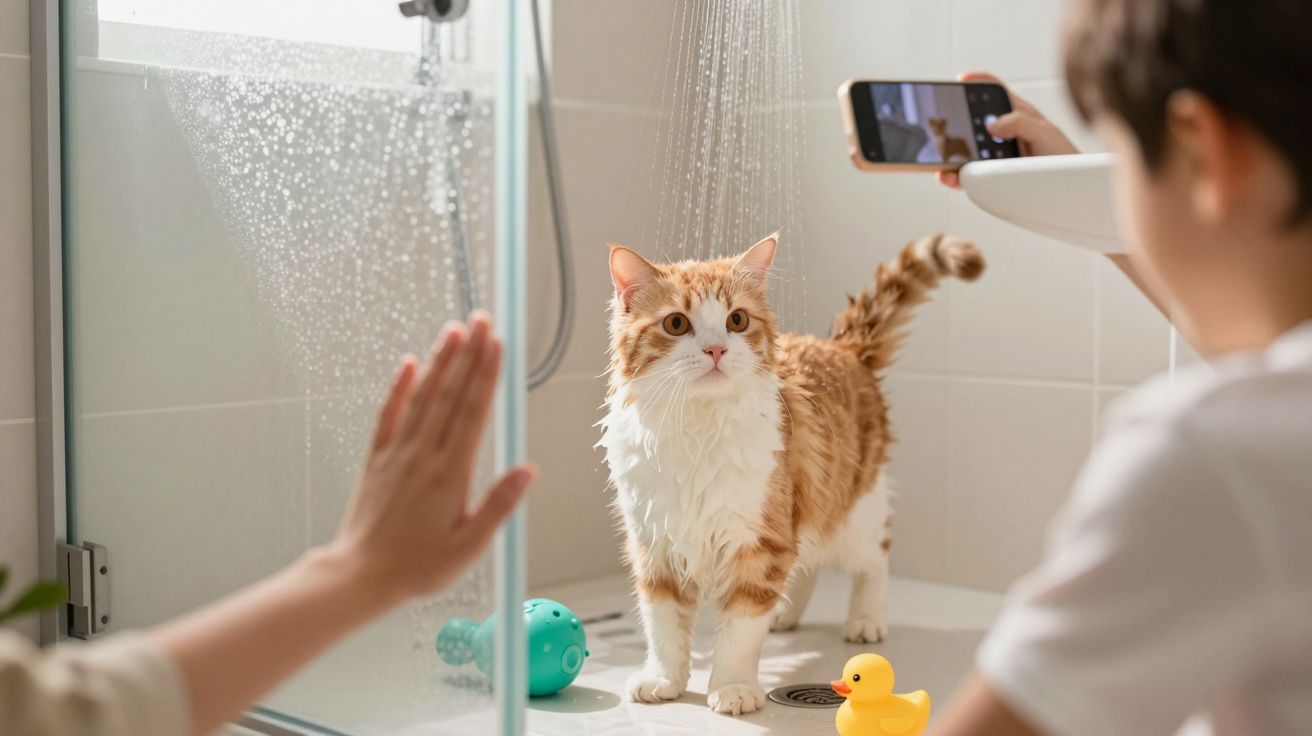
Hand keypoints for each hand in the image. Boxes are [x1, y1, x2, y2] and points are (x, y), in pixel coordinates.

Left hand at [330, 312, 534, 603]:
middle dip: (468, 354)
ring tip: (453, 329)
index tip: (497, 344)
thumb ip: (498, 505)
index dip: (486, 375)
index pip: (473, 413)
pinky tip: (408, 364)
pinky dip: (399, 388)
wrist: (359, 576)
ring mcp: (398, 454)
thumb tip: (528, 471)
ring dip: (439, 362)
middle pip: (451, 395)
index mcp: (450, 474)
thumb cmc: (417, 567)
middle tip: (481, 320)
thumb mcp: (469, 547)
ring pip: (422, 398)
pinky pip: (389, 416)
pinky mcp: (377, 460)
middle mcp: (424, 455)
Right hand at [937, 71, 1079, 188]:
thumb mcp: (1045, 132)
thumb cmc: (1063, 157)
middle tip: (942, 124)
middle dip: (955, 121)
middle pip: (973, 121)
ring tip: (941, 158)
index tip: (963, 79)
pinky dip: (954, 175)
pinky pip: (968, 174)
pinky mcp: (990, 176)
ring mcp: (995, 155)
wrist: (1070, 190)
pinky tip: (948, 176)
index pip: (995, 92)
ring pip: (966, 149)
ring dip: (950, 153)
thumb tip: (991, 124)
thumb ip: (1020, 123)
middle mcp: (1002, 133)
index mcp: (1017, 114)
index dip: (978, 82)